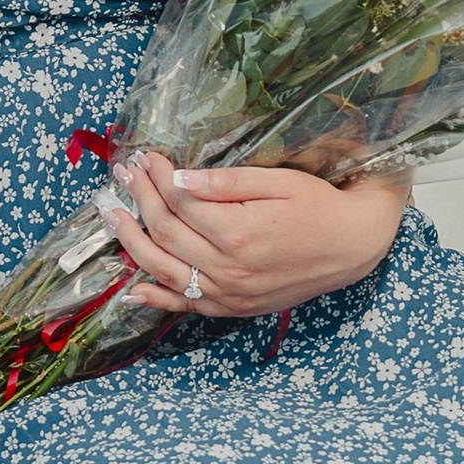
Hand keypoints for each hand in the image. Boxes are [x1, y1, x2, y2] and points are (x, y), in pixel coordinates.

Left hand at [110, 158, 406, 325]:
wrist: (351, 247)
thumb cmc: (317, 207)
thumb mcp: (278, 183)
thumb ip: (227, 182)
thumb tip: (181, 176)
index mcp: (237, 231)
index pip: (179, 200)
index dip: (157, 176)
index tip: (144, 157)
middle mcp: (228, 267)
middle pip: (165, 231)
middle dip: (139, 200)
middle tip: (122, 176)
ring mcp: (228, 292)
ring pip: (164, 269)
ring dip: (132, 243)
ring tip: (112, 217)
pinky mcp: (232, 307)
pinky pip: (186, 305)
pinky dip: (156, 299)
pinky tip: (131, 289)